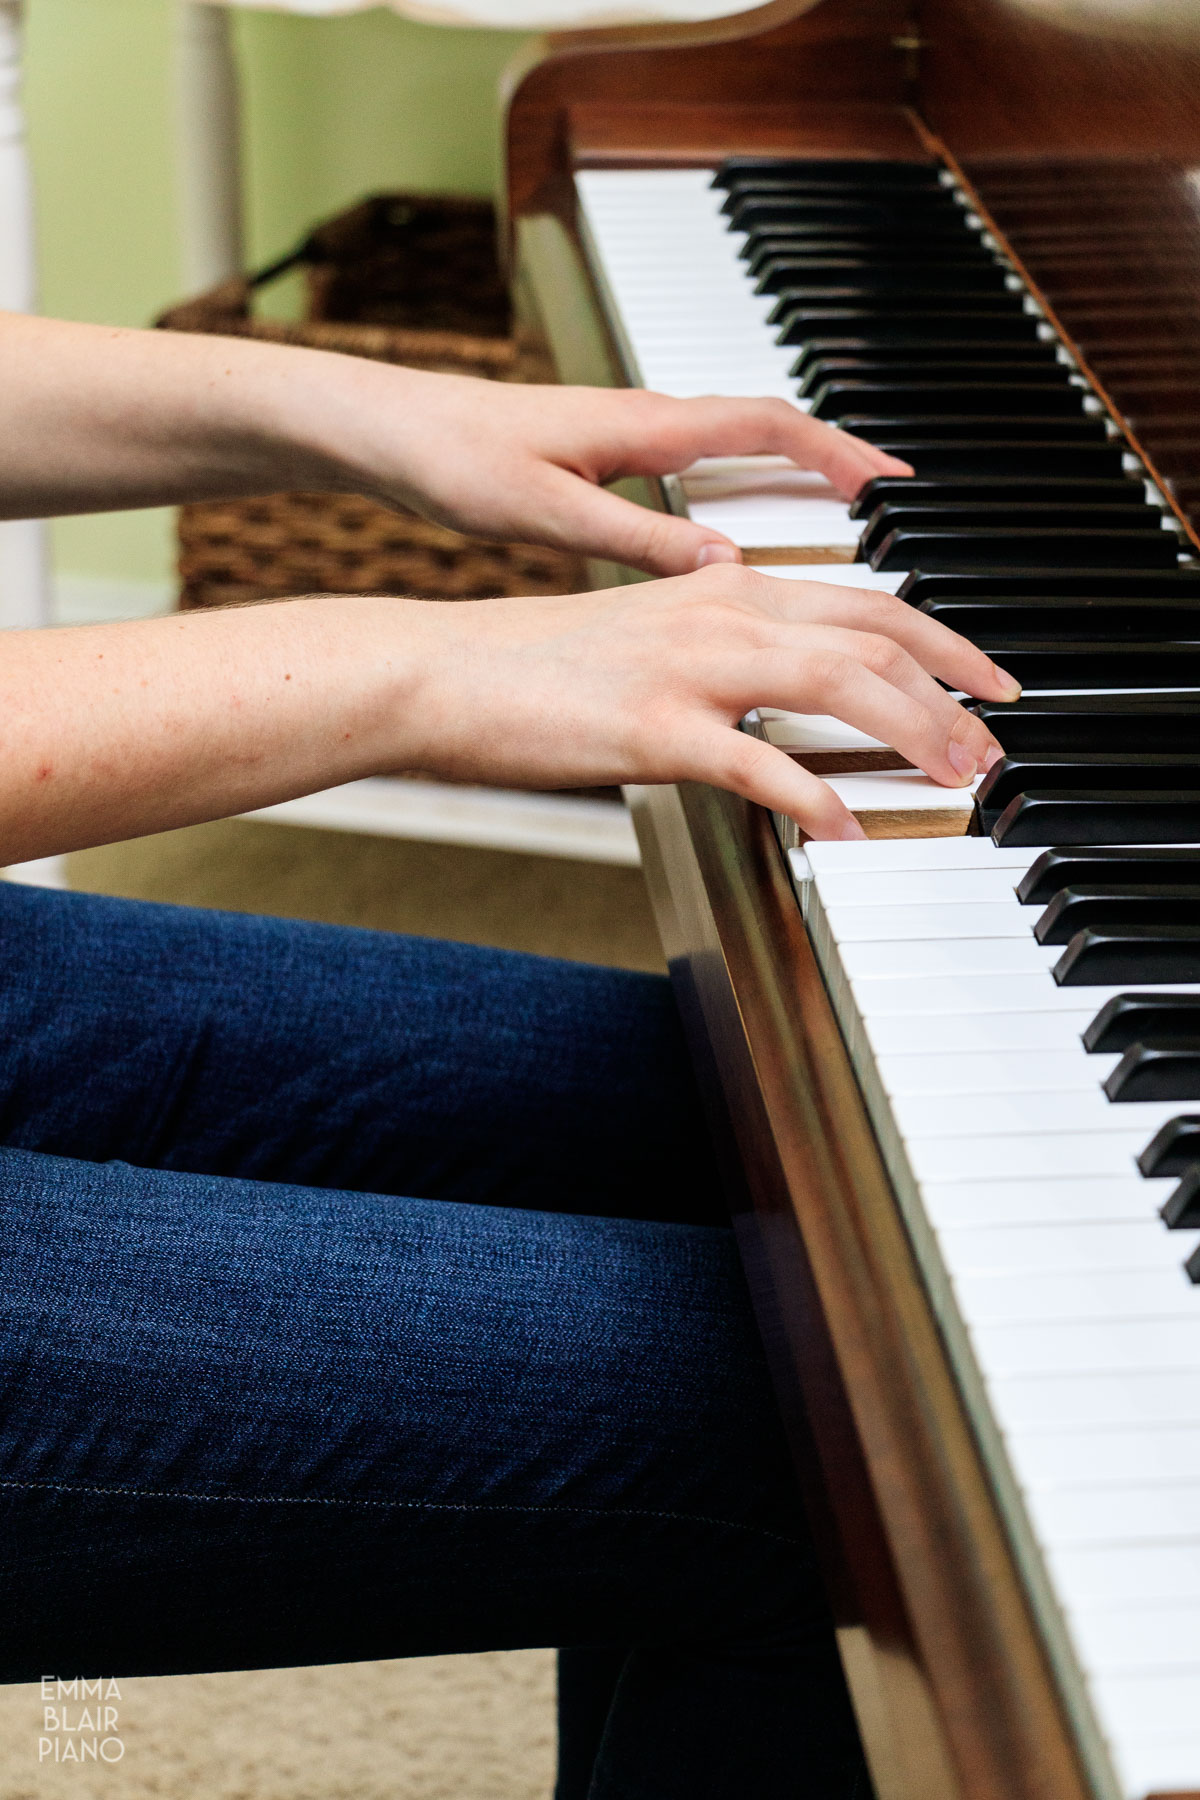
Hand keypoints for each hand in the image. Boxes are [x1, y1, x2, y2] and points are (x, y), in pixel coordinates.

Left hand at [327, 369, 911, 576]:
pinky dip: (742, 480)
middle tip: (894, 496)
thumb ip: (638, 539)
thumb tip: (726, 567)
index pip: (768, 425)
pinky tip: (743, 521)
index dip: (836, 452)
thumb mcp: (547, 512)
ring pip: (736, 441)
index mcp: (644, 427)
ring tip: (843, 508)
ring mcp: (628, 433)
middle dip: (836, 457)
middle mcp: (646, 419)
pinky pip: (699, 459)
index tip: (890, 482)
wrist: (388, 429)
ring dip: (794, 467)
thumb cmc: (454, 459)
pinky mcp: (604, 454)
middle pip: (769, 426)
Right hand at [400, 566, 1017, 840]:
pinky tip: (844, 829)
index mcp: (722, 586)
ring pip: (839, 685)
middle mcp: (719, 612)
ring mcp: (688, 667)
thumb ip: (715, 649)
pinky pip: (756, 764)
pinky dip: (812, 797)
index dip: (941, 643)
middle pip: (873, 638)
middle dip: (951, 693)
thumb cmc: (530, 665)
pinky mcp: (652, 729)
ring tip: (951, 780)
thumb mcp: (641, 635)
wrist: (438, 671)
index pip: (863, 603)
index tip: (985, 682)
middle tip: (991, 746)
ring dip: (912, 733)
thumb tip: (771, 690)